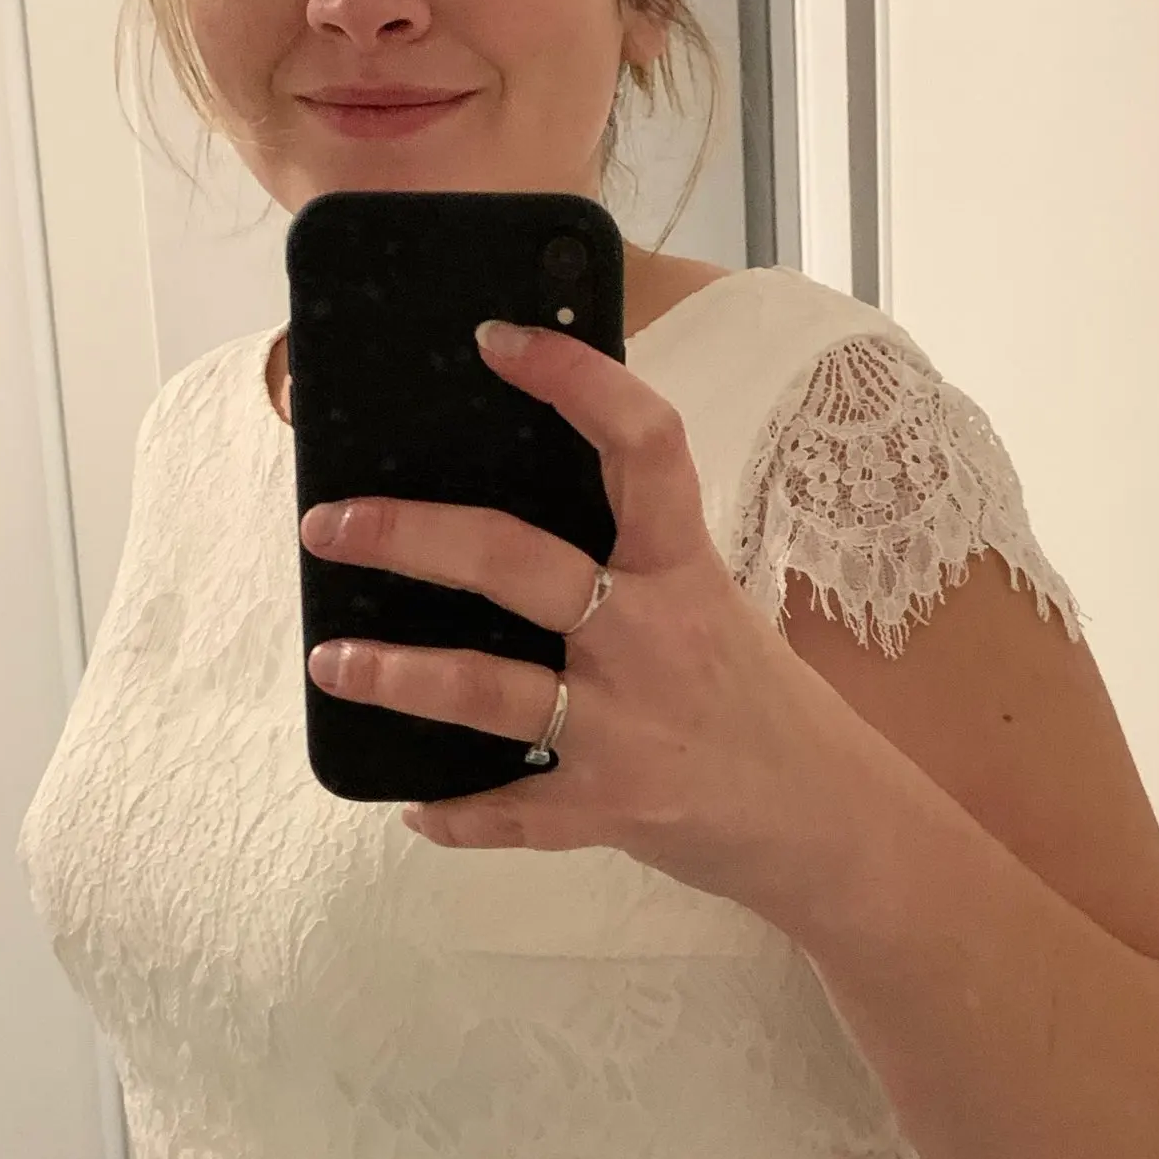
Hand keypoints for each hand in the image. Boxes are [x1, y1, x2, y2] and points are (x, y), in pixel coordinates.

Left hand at [299, 319, 864, 919]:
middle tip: (329, 523)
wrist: (829, 820)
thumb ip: (629, 560)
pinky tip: (418, 804)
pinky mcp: (610, 806)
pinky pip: (511, 809)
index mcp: (682, 564)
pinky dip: (458, 811)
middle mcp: (650, 632)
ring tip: (333, 660)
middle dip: (409, 536)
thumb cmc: (756, 698)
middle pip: (515, 561)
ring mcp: (627, 724)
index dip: (574, 379)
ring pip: (487, 688)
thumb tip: (505, 516)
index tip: (496, 338)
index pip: (641, 443)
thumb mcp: (707, 603)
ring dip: (397, 674)